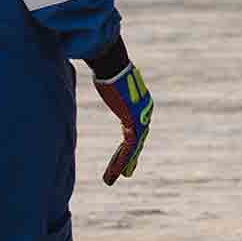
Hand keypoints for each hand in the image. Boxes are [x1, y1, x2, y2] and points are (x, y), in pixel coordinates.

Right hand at [92, 59, 152, 183]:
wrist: (112, 61)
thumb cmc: (107, 65)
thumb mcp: (107, 77)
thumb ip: (106, 82)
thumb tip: (97, 70)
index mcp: (138, 101)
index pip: (134, 127)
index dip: (129, 143)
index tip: (124, 152)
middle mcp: (144, 110)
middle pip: (136, 140)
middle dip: (130, 157)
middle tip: (126, 172)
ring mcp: (141, 117)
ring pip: (133, 148)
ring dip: (122, 165)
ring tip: (115, 179)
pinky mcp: (134, 123)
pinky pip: (129, 148)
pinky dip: (121, 162)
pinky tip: (115, 174)